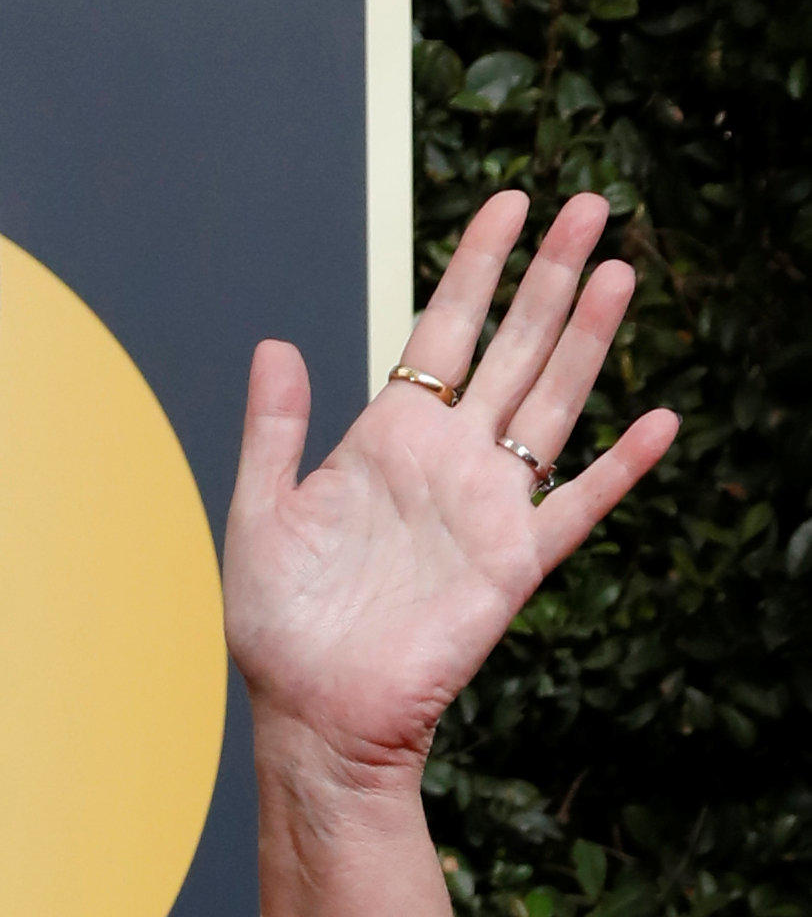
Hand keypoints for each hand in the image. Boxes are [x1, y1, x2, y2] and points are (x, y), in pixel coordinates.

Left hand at [223, 190, 678, 787]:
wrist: (313, 714)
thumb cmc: (280, 626)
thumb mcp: (259, 513)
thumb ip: (276, 430)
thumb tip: (275, 343)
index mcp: (385, 439)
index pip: (443, 331)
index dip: (477, 266)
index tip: (509, 203)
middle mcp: (446, 460)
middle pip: (513, 347)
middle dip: (550, 275)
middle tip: (592, 202)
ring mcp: (485, 507)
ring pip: (552, 401)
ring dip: (589, 338)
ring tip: (621, 269)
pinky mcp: (513, 564)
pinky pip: (577, 504)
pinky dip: (619, 467)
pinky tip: (656, 422)